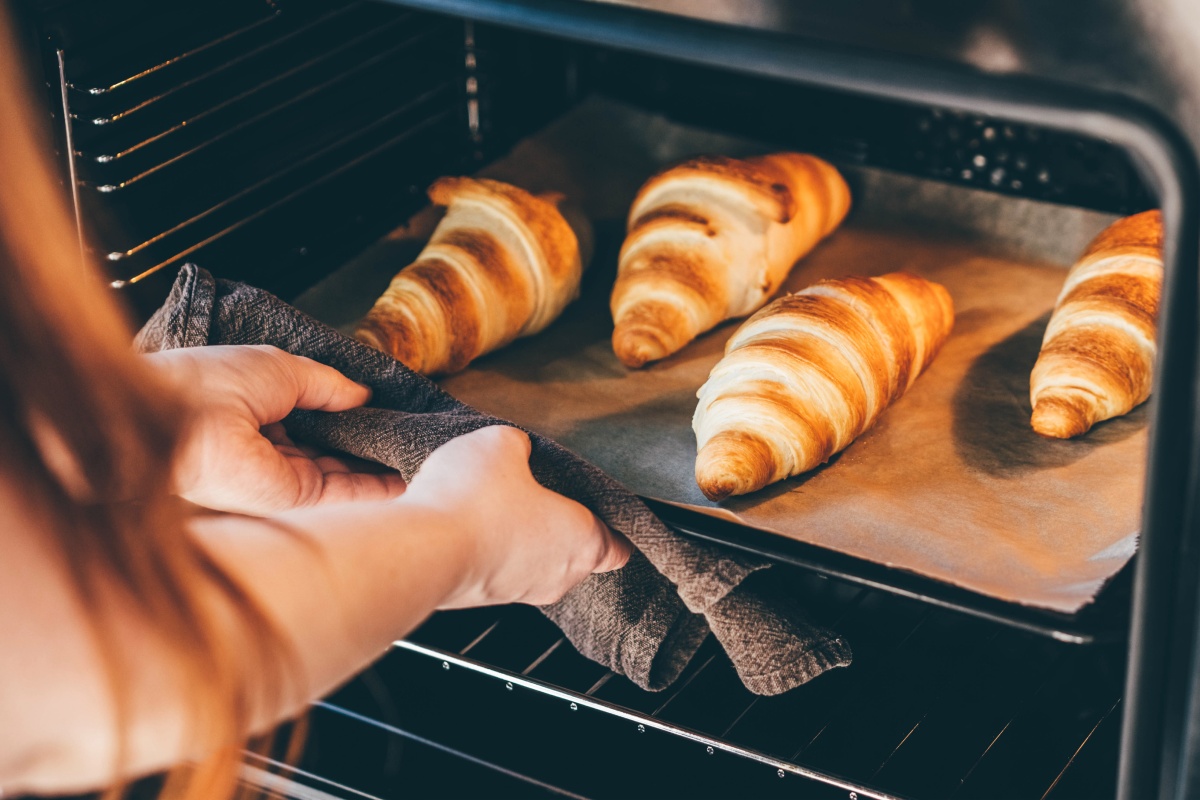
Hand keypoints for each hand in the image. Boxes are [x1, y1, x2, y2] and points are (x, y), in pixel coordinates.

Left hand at [147, 345, 405, 514]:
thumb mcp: (284, 368)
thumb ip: (328, 384)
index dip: (352, 417)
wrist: (176, 419)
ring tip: (422, 454)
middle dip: (372, 446)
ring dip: (382, 469)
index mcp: (261, 412)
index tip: (388, 414)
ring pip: (344, 475)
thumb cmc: (212, 382)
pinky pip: (345, 494)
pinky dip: (378, 489)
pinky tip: (408, 478)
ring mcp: (284, 477)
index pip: (317, 420)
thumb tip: (364, 394)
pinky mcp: (294, 499)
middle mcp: (272, 449)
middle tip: (413, 437)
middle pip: (334, 451)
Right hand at [403, 426, 631, 606]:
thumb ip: (520, 446)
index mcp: (582, 540)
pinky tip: (460, 517)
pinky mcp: (479, 596)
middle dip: (556, 521)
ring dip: (515, 534)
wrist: (418, 552)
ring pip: (530, 559)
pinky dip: (482, 544)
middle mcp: (556, 575)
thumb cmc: (473, 504)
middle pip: (573, 550)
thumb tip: (514, 451)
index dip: (614, 525)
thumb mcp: (502, 443)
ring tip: (490, 499)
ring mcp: (517, 591)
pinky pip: (492, 565)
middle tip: (537, 491)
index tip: (604, 509)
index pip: (618, 547)